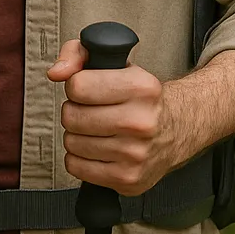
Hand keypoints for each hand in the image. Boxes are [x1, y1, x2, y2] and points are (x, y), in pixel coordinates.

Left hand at [48, 39, 179, 196]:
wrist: (178, 128)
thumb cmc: (138, 95)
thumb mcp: (114, 61)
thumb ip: (77, 54)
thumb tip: (56, 72)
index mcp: (141, 88)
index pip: (78, 86)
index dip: (76, 86)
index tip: (88, 88)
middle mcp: (142, 122)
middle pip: (72, 117)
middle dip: (75, 111)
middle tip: (92, 110)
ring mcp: (136, 155)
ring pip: (71, 143)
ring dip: (77, 135)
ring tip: (98, 129)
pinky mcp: (128, 179)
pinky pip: (76, 167)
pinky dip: (80, 158)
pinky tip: (98, 149)